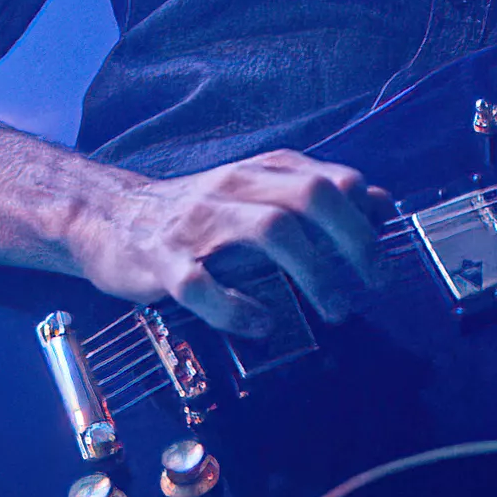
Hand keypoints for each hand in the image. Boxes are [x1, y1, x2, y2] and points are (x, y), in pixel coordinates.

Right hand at [61, 150, 387, 337]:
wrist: (110, 217)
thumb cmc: (199, 213)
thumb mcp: (259, 191)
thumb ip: (316, 195)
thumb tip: (383, 203)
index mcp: (263, 171)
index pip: (334, 180)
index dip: (370, 218)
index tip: (386, 257)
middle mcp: (235, 189)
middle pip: (311, 197)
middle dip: (355, 241)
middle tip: (374, 284)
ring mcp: (200, 225)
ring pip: (270, 232)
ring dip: (313, 273)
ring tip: (334, 309)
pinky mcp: (165, 263)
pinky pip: (205, 286)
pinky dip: (239, 309)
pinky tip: (262, 324)